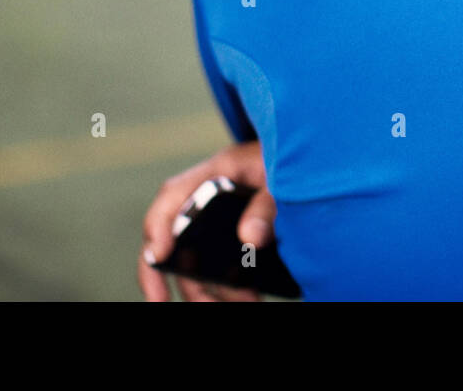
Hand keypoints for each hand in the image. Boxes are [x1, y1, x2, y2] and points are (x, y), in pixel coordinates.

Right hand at [137, 140, 274, 301]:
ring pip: (197, 260)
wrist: (304, 158)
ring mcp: (214, 218)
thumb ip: (266, 205)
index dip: (158, 228)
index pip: (170, 198)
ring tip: (242, 304)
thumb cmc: (287, 158)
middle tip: (178, 304)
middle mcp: (205, 198)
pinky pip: (219, 264)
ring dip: (211, 290)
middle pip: (176, 240)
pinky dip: (229, 286)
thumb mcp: (280, 177)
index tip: (159, 257)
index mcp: (213, 174)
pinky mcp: (231, 235)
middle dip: (182, 278)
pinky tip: (249, 297)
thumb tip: (251, 239)